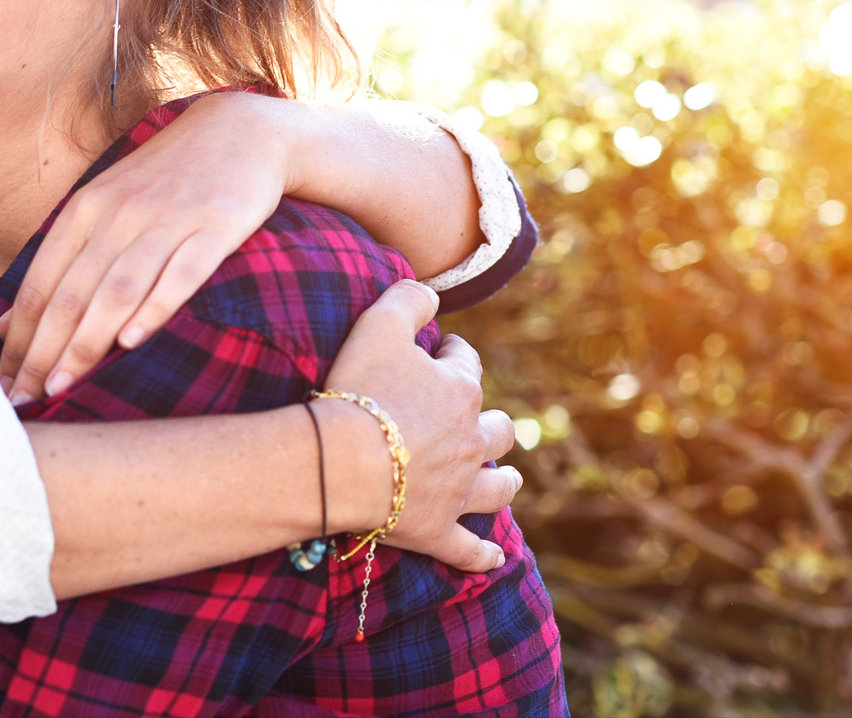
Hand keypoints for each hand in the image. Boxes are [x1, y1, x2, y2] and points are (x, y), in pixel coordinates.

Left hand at [0, 90, 291, 402]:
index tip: (4, 386)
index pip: (39, 286)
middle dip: (42, 353)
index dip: (18, 340)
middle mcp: (118, 214)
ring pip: (117, 289)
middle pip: (70, 294)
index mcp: (84, 210)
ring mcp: (167, 219)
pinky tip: (132, 343)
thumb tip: (3, 325)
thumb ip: (58, 263)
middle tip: (22, 402)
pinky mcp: (216, 225)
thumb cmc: (165, 179)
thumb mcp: (103, 207)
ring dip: (86, 343)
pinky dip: (154, 308)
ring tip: (63, 387)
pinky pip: (181, 272)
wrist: (241, 130)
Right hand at [323, 280, 519, 573]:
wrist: (342, 460)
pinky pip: (469, 550)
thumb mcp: (378, 323)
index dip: (454, 354)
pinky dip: (483, 556)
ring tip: (509, 479)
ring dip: (505, 481)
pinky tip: (495, 559)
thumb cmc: (358, 389)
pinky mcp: (439, 530)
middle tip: (482, 419)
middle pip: (497, 430)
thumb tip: (430, 290)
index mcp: (459, 391)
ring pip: (497, 488)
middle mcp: (471, 441)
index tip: (442, 349)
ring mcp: (458, 490)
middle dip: (493, 422)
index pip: (466, 364)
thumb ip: (409, 297)